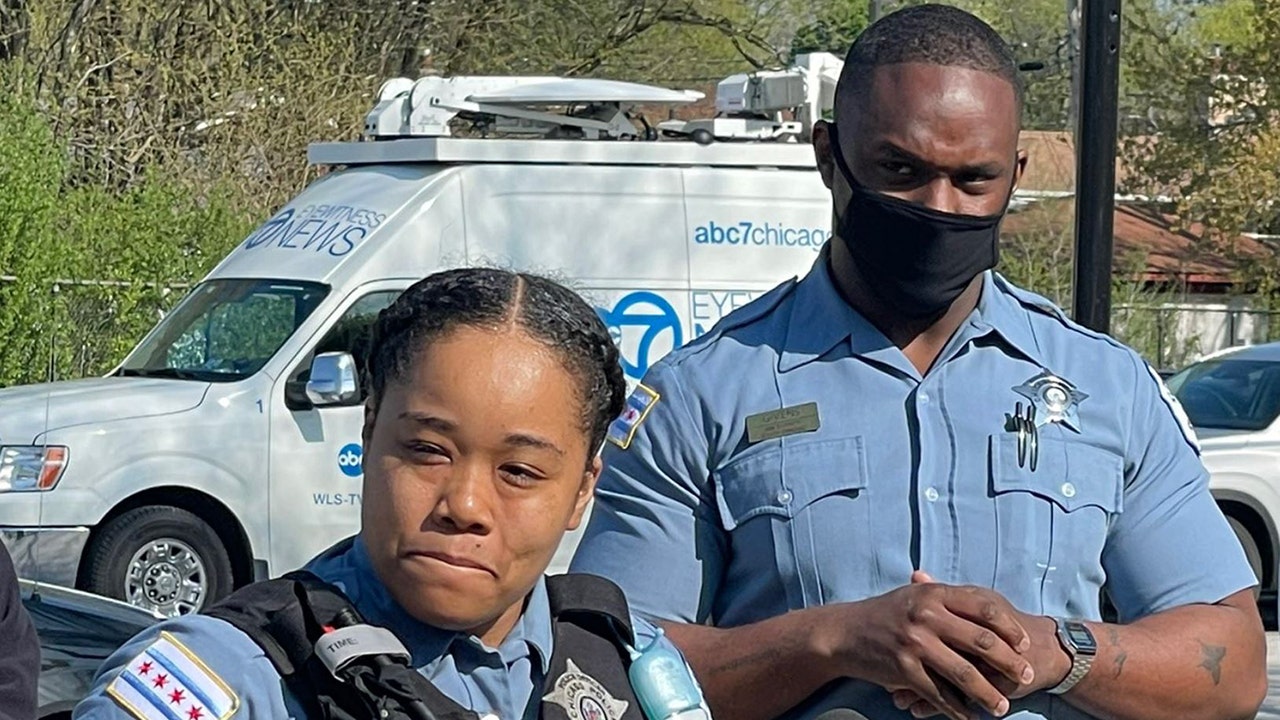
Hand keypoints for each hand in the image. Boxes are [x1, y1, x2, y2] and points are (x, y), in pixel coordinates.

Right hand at [825, 572, 1036, 719]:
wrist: (844, 633)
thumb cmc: (885, 613)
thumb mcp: (915, 595)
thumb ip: (948, 598)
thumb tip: (987, 605)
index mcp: (934, 594)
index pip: (985, 608)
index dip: (1010, 628)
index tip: (1025, 644)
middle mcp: (926, 616)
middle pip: (981, 641)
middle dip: (1010, 663)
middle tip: (1027, 677)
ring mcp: (915, 644)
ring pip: (964, 673)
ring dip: (988, 694)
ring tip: (1003, 707)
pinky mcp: (904, 670)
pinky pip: (939, 694)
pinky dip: (957, 710)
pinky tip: (970, 717)